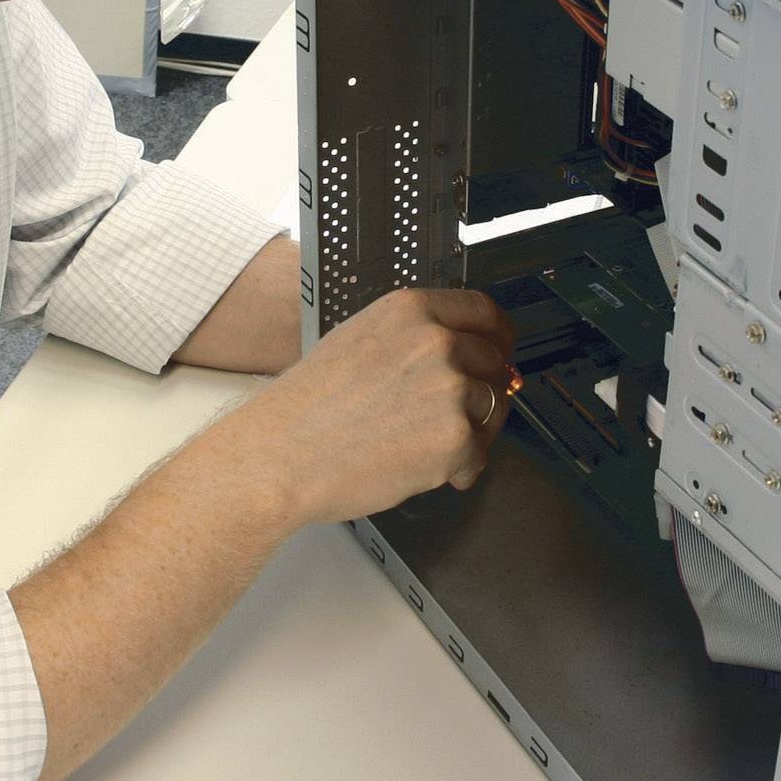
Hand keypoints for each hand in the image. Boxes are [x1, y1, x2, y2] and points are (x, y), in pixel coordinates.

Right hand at [219, 289, 516, 526]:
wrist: (281, 456)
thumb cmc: (307, 408)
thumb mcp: (359, 341)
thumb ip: (415, 340)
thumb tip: (465, 355)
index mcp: (411, 310)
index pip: (484, 312)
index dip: (497, 336)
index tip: (499, 351)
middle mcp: (437, 341)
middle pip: (494, 362)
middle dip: (482, 391)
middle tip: (457, 414)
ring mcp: (450, 388)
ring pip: (493, 408)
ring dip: (472, 431)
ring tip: (428, 447)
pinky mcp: (456, 438)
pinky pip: (481, 453)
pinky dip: (461, 468)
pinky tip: (426, 470)